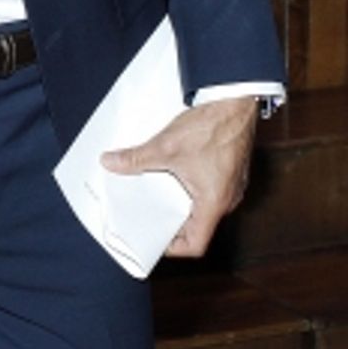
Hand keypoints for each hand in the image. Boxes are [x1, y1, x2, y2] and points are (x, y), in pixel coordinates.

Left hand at [101, 96, 258, 258]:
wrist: (236, 100)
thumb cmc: (212, 126)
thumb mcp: (166, 146)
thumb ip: (136, 159)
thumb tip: (112, 162)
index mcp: (214, 203)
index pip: (196, 244)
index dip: (173, 247)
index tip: (156, 240)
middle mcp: (227, 199)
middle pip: (198, 226)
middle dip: (173, 221)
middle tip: (151, 213)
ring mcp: (231, 185)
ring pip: (204, 206)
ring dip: (182, 201)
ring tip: (160, 191)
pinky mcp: (232, 170)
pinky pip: (210, 188)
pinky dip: (192, 186)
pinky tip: (176, 172)